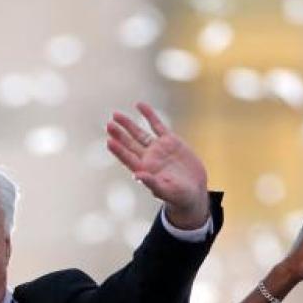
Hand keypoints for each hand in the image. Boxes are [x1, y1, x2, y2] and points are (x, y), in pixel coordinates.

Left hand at [106, 102, 209, 228]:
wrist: (194, 191)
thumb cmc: (179, 197)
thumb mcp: (166, 191)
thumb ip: (151, 183)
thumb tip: (136, 176)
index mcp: (144, 170)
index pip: (128, 158)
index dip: (118, 150)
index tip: (109, 141)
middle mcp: (148, 158)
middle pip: (129, 144)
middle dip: (119, 134)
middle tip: (108, 124)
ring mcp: (158, 148)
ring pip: (140, 133)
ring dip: (128, 124)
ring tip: (115, 114)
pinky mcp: (170, 141)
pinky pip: (157, 125)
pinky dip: (149, 115)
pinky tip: (140, 105)